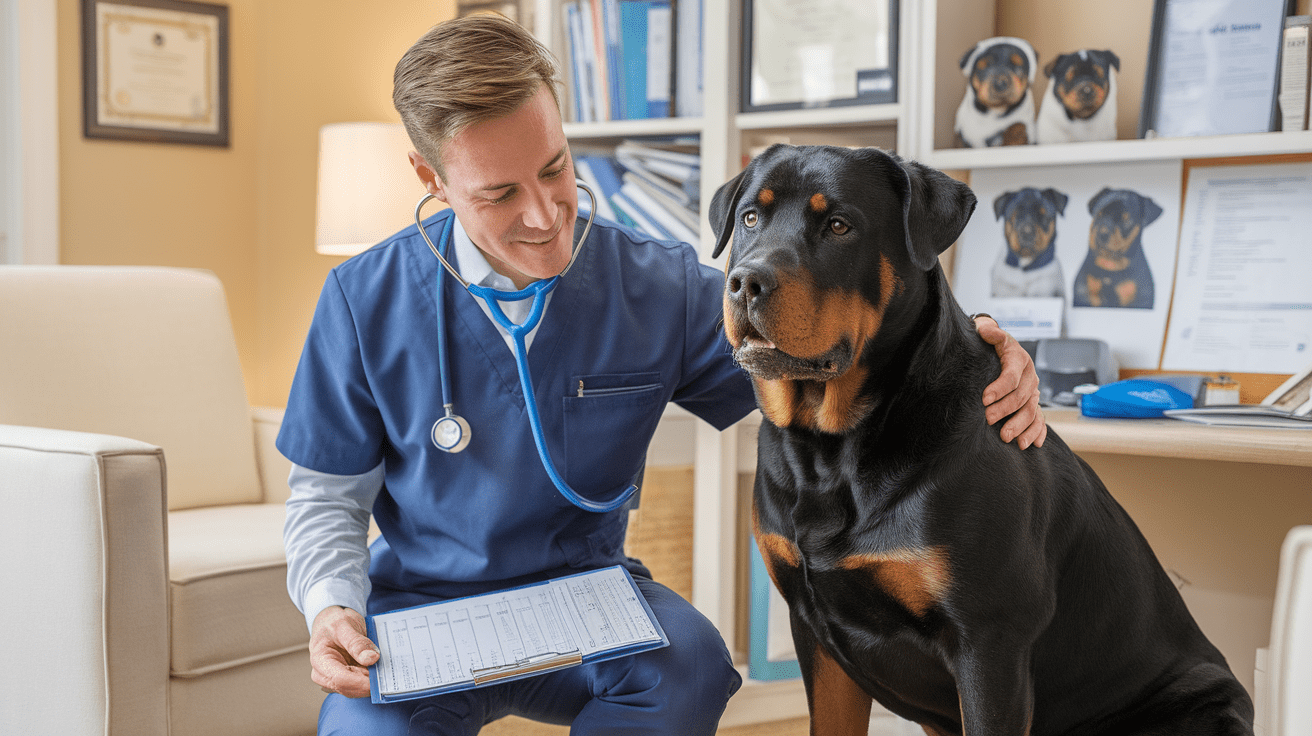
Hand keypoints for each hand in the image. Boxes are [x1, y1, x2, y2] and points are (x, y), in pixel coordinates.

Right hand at [309, 605, 379, 697]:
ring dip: (372, 683)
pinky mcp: (346, 679)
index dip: (361, 682)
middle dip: (369, 684)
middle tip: (389, 673)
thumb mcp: (345, 626)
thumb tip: (371, 659)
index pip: (340, 679)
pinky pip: (361, 685)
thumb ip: (357, 642)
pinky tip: (381, 670)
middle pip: (349, 688)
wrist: (332, 622)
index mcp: (320, 661)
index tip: (380, 679)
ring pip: (357, 690)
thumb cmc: (334, 623)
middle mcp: (324, 675)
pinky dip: (372, 680)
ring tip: (386, 669)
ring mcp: (335, 679)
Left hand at [973, 315, 1045, 448]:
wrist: (998, 349)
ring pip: (1031, 411)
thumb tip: (988, 330)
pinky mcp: (1032, 403)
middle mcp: (1030, 376)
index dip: (999, 388)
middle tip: (988, 419)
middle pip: (1022, 397)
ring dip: (1020, 426)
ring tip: (1006, 438)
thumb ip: (988, 331)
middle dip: (1005, 410)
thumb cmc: (988, 342)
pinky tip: (1031, 444)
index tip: (984, 399)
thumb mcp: (986, 330)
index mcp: (1019, 359)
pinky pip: (1039, 420)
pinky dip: (1037, 432)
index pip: (1012, 375)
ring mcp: (1033, 391)